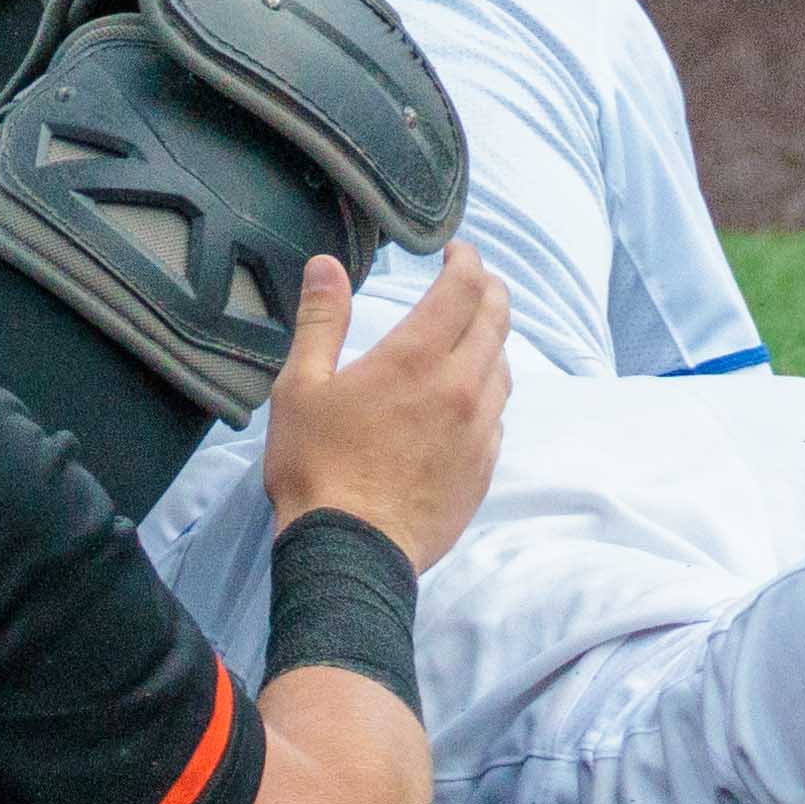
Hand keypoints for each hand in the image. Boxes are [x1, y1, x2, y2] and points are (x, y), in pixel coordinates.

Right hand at [256, 248, 506, 570]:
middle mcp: (461, 386)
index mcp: (417, 358)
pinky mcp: (483, 469)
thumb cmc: (316, 467)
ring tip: (473, 334)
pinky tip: (470, 398)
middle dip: (489, 290)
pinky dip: (489, 391)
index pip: (463, 287)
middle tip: (474, 280)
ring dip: (492, 340)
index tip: (455, 251)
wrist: (351, 552)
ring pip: (503, 367)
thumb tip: (326, 266)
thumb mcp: (300, 388)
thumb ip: (321, 321)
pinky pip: (498, 415)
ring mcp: (479, 430)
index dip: (465, 260)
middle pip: (496, 320)